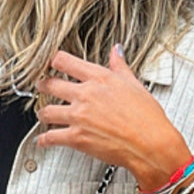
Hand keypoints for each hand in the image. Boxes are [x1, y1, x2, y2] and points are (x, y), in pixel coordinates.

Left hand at [35, 44, 191, 191]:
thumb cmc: (147, 117)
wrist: (151, 143)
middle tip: (42, 86)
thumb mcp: (135, 84)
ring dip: (42, 113)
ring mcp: (78, 116)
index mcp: (99, 78)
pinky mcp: (76, 138)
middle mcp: (85, 94)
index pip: (65, 61)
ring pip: (47, 111)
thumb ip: (120, 67)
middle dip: (43, 85)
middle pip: (51, 85)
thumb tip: (116, 51)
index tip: (52, 63)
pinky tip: (43, 140)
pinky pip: (51, 137)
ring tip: (42, 114)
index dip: (55, 61)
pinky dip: (44, 140)